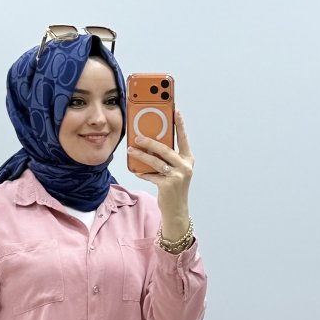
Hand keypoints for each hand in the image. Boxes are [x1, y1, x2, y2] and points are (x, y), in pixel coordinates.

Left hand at [127, 109, 194, 232]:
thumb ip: (168, 158)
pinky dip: (142, 173)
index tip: (175, 110)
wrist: (176, 209)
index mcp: (188, 159)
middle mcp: (185, 166)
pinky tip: (136, 170)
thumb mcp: (175, 170)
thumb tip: (151, 144)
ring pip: (155, 161)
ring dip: (141, 155)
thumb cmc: (174, 187)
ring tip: (131, 150)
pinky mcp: (168, 185)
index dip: (180, 124)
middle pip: (165, 149)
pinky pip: (151, 175)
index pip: (183, 138)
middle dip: (150, 141)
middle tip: (138, 136)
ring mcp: (177, 176)